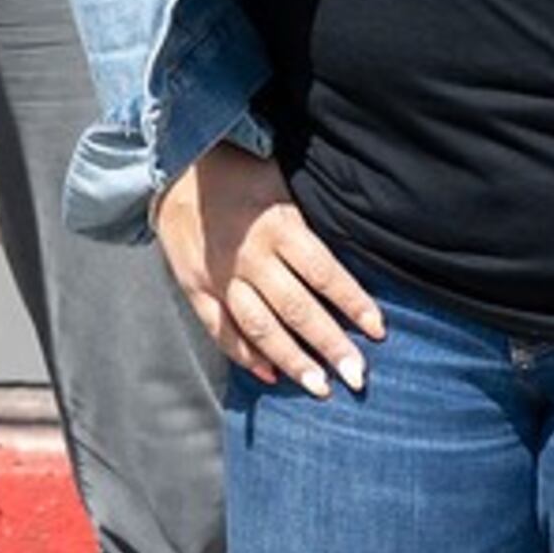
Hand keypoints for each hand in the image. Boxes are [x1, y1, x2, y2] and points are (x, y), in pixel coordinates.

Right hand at [150, 143, 382, 397]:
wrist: (175, 164)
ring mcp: (220, 275)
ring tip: (320, 387)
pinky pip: (221, 329)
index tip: (378, 331)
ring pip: (260, 328)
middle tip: (357, 377)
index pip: (325, 274)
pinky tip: (270, 374)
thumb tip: (349, 258)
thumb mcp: (282, 183)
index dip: (354, 304)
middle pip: (297, 309)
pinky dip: (245, 355)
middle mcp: (251, 256)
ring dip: (292, 360)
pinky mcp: (195, 287)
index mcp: (279, 226)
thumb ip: (306, 225)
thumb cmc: (242, 172)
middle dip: (330, 346)